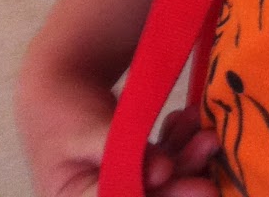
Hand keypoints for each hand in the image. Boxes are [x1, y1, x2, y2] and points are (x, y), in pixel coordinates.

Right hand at [17, 60, 217, 196]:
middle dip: (183, 176)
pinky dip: (178, 142)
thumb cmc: (63, 110)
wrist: (59, 83)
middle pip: (150, 196)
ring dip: (187, 156)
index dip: (160, 195)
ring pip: (162, 180)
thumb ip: (119, 152)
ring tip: (206, 131)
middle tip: (209, 146)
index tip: (184, 176)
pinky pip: (163, 160)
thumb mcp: (85, 131)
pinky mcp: (136, 167)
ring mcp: (121, 184)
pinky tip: (188, 118)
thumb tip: (161, 173)